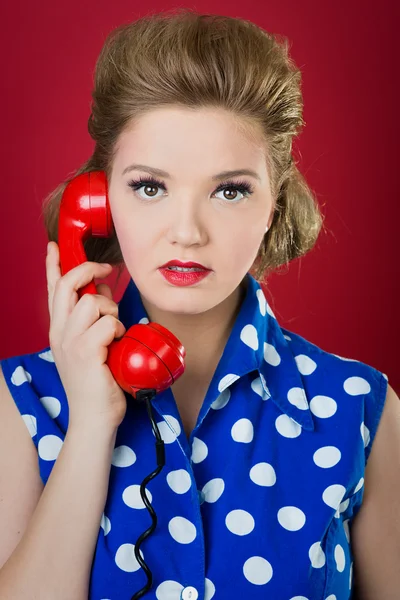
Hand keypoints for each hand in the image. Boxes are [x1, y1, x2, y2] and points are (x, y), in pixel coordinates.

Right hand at [46, 241, 127, 431]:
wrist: (93, 417)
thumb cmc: (97, 381)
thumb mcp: (90, 344)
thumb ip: (94, 317)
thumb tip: (103, 290)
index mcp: (59, 328)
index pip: (52, 289)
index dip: (53, 265)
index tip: (54, 246)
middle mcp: (59, 332)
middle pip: (68, 285)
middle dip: (89, 270)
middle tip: (106, 271)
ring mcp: (70, 341)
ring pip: (92, 302)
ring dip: (111, 310)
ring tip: (115, 330)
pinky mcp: (86, 352)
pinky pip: (108, 322)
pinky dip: (119, 329)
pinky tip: (118, 344)